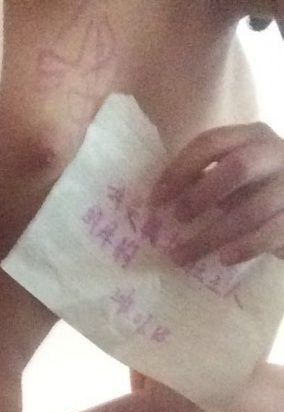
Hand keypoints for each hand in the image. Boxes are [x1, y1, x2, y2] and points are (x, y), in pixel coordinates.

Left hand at [150, 121, 283, 265]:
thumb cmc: (254, 189)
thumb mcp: (228, 176)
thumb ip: (201, 180)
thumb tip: (157, 204)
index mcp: (250, 137)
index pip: (210, 144)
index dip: (179, 171)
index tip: (155, 201)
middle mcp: (275, 154)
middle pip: (239, 167)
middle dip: (202, 195)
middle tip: (178, 219)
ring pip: (252, 209)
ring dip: (212, 236)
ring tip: (182, 256)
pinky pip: (272, 232)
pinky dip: (245, 247)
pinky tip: (224, 259)